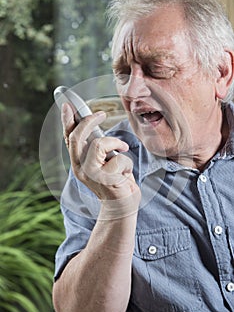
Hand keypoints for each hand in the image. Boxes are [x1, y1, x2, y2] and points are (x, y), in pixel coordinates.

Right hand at [62, 102, 140, 218]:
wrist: (121, 207)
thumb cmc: (115, 182)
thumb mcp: (104, 163)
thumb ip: (98, 149)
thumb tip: (98, 129)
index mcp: (79, 163)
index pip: (69, 138)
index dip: (67, 120)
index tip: (68, 104)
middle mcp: (80, 168)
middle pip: (78, 137)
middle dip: (89, 120)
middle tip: (102, 114)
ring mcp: (91, 175)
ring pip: (99, 145)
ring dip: (116, 143)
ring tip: (122, 150)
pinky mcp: (105, 180)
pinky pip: (118, 159)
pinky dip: (127, 162)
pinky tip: (126, 173)